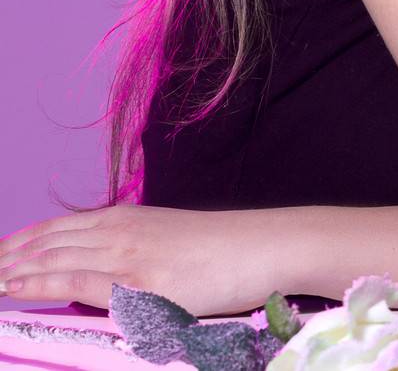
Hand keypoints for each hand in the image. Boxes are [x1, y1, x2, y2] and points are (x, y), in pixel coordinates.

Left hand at [0, 204, 280, 314]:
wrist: (265, 246)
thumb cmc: (227, 248)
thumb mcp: (171, 239)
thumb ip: (134, 251)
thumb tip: (105, 273)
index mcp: (126, 218)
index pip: (55, 229)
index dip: (18, 242)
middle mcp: (118, 231)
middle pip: (43, 242)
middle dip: (3, 256)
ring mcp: (125, 255)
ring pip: (48, 257)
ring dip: (8, 268)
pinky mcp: (135, 281)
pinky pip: (71, 279)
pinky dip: (33, 282)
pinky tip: (10, 286)